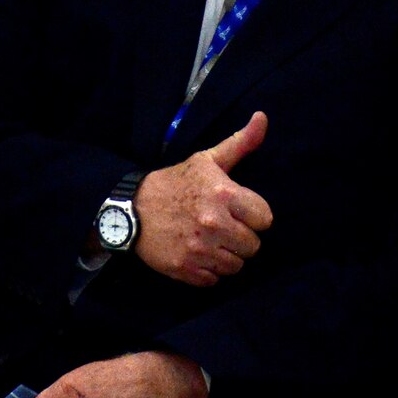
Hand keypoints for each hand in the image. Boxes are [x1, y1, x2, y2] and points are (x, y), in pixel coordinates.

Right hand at [133, 112, 272, 285]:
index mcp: (223, 194)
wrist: (131, 208)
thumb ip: (240, 143)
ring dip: (226, 255)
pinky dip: (208, 270)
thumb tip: (263, 118)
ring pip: (236, 266)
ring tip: (210, 240)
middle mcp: (214, 223)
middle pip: (253, 246)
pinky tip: (197, 253)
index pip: (265, 219)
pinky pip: (215, 280)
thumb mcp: (207, 160)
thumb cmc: (176, 183)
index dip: (253, 216)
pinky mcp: (186, 269)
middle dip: (241, 237)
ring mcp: (199, 249)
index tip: (239, 211)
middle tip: (223, 227)